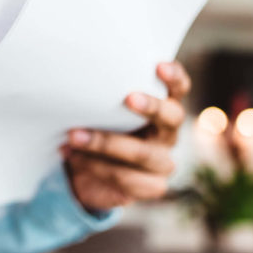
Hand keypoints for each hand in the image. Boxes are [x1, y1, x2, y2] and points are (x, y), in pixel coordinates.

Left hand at [61, 61, 190, 211]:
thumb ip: (101, 98)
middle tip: (128, 98)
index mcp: (162, 108)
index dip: (174, 77)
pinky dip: (95, 166)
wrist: (87, 174)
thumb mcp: (99, 111)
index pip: (179, 88)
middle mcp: (168, 133)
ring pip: (142, 152)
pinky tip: (73, 157)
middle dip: (151, 107)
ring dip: (105, 143)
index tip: (159, 66)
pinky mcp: (152, 186)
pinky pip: (125, 177)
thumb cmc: (96, 130)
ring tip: (74, 135)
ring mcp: (163, 162)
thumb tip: (74, 77)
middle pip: (172, 117)